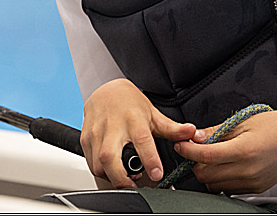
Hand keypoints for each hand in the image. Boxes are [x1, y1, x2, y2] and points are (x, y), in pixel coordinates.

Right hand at [81, 78, 197, 187]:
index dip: (150, 159)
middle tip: (134, 186)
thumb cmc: (130, 103)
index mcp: (133, 119)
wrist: (106, 91)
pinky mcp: (85, 138)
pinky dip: (101, 172)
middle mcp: (113, 126)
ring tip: (125, 177)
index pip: (142, 140)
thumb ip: (172, 128)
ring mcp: (96, 132)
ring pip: (98, 164)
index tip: (157, 174)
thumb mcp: (153, 113)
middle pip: (110, 157)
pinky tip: (112, 170)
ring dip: (111, 177)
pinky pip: (90, 163)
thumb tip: (191, 133)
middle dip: (120, 178)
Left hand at [173, 107, 276, 194]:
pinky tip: (227, 166)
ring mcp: (252, 183)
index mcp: (244, 150)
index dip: (188, 150)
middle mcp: (248, 171)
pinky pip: (229, 190)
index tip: (181, 144)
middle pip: (206, 176)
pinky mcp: (256, 190)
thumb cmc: (276, 125)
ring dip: (208, 173)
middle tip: (196, 149)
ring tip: (213, 157)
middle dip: (196, 163)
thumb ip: (218, 131)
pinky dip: (221, 180)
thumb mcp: (244, 121)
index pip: (206, 156)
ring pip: (215, 186)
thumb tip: (196, 137)